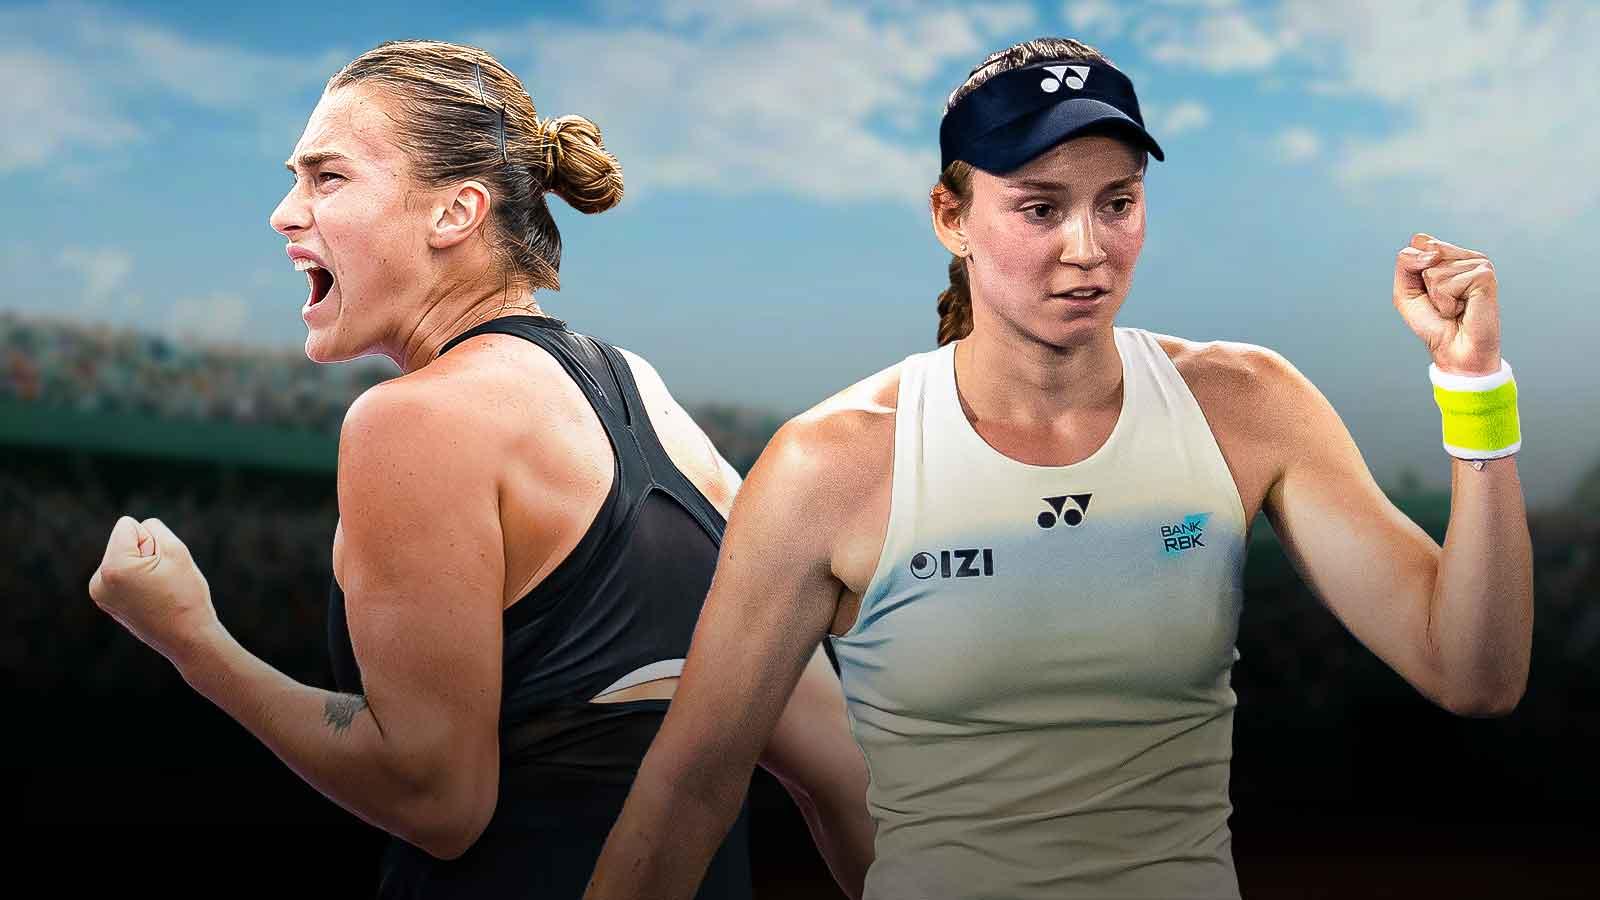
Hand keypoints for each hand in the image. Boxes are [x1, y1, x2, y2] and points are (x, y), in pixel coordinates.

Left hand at [88, 516, 220, 664]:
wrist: (188, 638)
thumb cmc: (186, 595)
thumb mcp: (177, 551)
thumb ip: (154, 530)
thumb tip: (135, 532)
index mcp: (113, 567)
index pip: (129, 526)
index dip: (152, 540)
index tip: (162, 566)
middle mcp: (98, 581)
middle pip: (123, 541)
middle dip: (145, 553)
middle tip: (162, 580)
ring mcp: (99, 594)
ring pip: (123, 557)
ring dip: (141, 566)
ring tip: (157, 590)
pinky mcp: (106, 602)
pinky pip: (122, 573)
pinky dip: (136, 579)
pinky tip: (150, 597)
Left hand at [1392, 233, 1500, 375]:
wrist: (1455, 351)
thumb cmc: (1433, 323)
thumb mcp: (1406, 291)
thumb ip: (1406, 262)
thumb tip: (1432, 252)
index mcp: (1450, 255)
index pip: (1418, 242)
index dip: (1413, 270)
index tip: (1428, 291)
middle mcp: (1466, 256)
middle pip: (1424, 254)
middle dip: (1423, 285)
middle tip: (1443, 302)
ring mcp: (1479, 264)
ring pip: (1433, 271)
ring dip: (1437, 297)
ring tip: (1454, 307)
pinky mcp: (1485, 276)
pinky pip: (1446, 284)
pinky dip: (1446, 303)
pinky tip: (1462, 309)